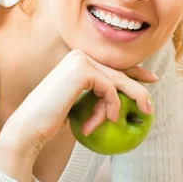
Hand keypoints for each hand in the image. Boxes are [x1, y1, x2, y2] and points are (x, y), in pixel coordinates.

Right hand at [0, 49, 156, 157]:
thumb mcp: (81, 104)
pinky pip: (110, 90)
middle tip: (149, 108)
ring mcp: (81, 60)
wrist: (31, 126)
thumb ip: (98, 94)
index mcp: (79, 60)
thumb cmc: (53, 119)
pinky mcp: (83, 70)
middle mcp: (81, 55)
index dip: (135, 71)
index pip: (113, 65)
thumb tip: (122, 96)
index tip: (152, 79)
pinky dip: (110, 107)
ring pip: (117, 82)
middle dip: (137, 90)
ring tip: (113, 121)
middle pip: (119, 72)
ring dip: (117, 106)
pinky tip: (101, 121)